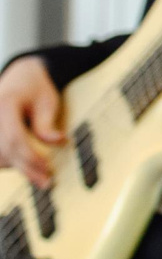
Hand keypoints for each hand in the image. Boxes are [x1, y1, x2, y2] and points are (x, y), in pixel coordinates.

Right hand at [0, 55, 64, 186]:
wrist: (19, 76)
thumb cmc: (36, 89)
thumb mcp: (47, 101)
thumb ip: (47, 123)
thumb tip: (59, 142)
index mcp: (5, 104)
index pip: (14, 138)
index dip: (30, 156)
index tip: (48, 168)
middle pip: (5, 150)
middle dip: (26, 168)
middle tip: (47, 182)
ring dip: (17, 167)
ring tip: (40, 174)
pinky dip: (7, 162)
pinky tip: (25, 165)